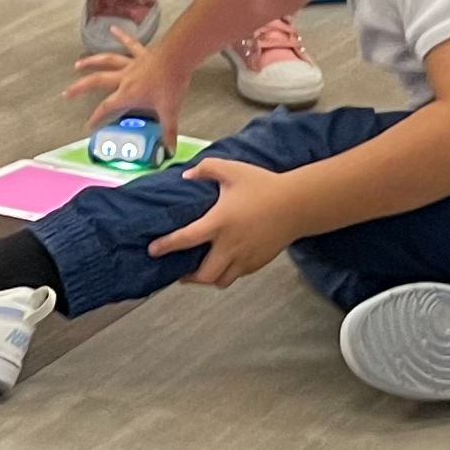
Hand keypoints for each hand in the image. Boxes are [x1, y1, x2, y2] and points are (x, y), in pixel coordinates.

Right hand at [63, 37, 184, 130]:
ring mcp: (131, 64)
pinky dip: (120, 36)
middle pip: (96, 82)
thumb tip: (171, 150)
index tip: (88, 125)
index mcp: (127, 93)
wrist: (178, 57)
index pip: (106, 107)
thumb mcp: (169, 110)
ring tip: (78, 64)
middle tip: (66, 93)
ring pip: (106, 61)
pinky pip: (128, 44)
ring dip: (91, 62)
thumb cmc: (171, 82)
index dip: (96, 117)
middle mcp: (124, 78)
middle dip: (79, 88)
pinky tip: (112, 29)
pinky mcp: (141, 53)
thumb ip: (169, 131)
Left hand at [147, 157, 302, 286]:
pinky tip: (223, 264)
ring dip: (207, 279)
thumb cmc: (264, 186)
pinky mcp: (257, 262)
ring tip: (200, 273)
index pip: (186, 239)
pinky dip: (226, 274)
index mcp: (219, 222)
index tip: (153, 250)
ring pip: (220, 281)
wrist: (296, 204)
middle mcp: (229, 244)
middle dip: (188, 277)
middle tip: (180, 271)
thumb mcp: (232, 170)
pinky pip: (236, 275)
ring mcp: (244, 256)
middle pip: (203, 274)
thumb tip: (187, 175)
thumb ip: (206, 169)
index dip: (166, 246)